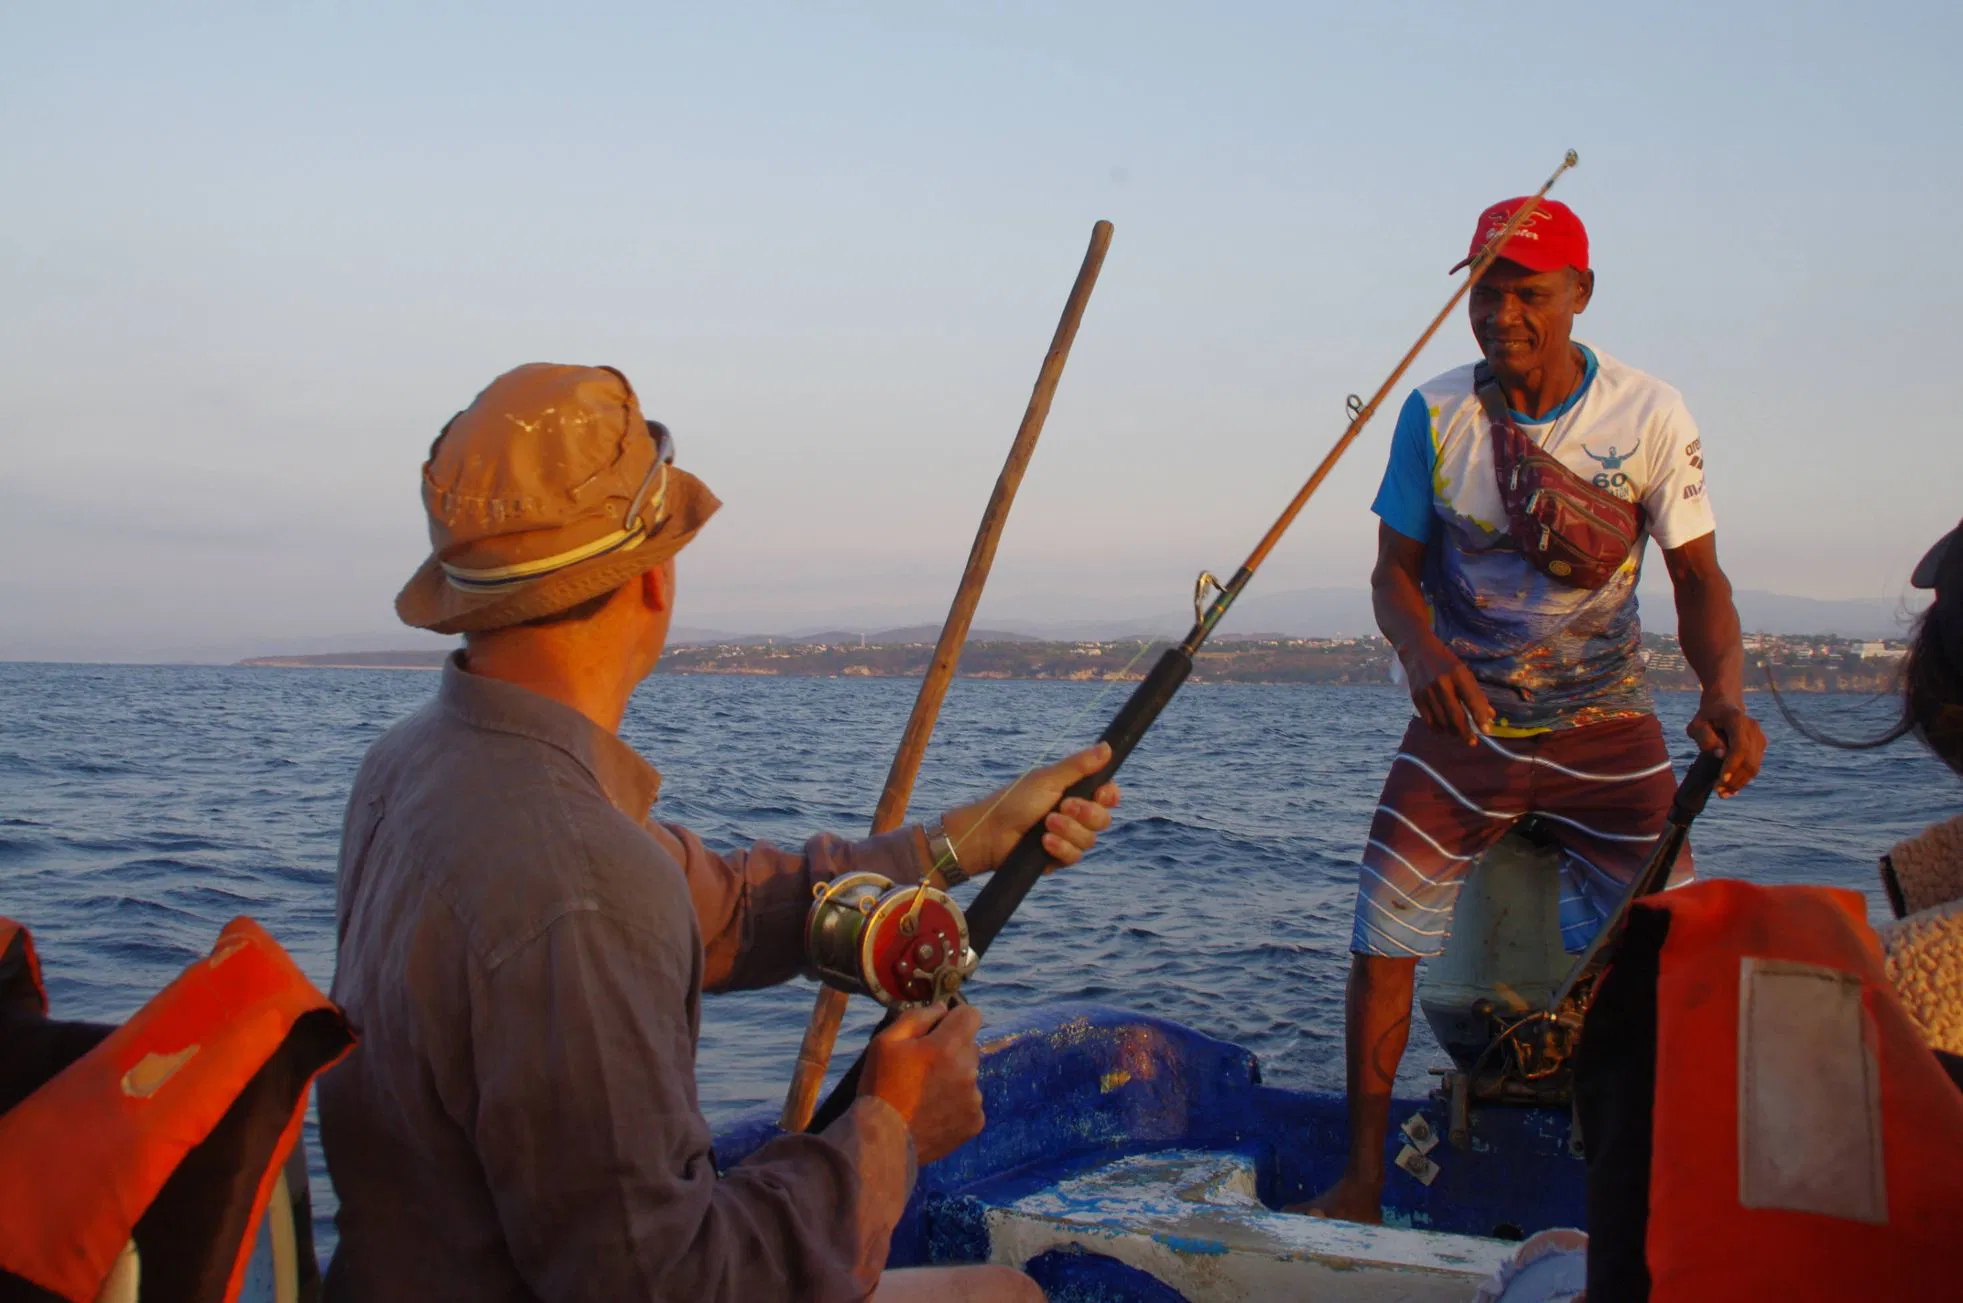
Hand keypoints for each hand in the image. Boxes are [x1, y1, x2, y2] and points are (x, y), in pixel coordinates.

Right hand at [861, 1001, 984, 1163]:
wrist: (883, 1140)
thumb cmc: (880, 1086)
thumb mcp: (886, 1041)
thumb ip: (917, 1017)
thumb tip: (942, 1007)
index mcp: (947, 1046)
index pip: (972, 1015)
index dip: (955, 1017)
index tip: (941, 1028)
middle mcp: (968, 1070)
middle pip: (969, 1046)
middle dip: (952, 1049)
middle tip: (923, 1067)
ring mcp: (974, 1098)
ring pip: (969, 1075)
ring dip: (954, 1077)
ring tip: (924, 1094)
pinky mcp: (975, 1121)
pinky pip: (970, 1101)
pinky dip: (956, 1104)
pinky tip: (933, 1112)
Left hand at [941, 742, 1121, 873]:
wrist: (990, 833)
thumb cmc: (1014, 800)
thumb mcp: (1048, 779)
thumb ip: (1079, 765)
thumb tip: (1108, 746)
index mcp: (1074, 791)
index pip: (1107, 795)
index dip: (1109, 796)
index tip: (1102, 794)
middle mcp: (1074, 815)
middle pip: (1103, 819)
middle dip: (1087, 814)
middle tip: (1065, 806)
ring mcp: (1067, 837)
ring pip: (1090, 840)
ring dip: (1069, 830)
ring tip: (1046, 824)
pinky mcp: (1058, 857)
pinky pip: (1075, 856)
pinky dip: (1061, 848)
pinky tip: (1045, 843)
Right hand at [1401, 635, 1492, 743]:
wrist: (1417, 650)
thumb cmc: (1446, 662)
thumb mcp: (1464, 673)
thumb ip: (1477, 694)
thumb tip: (1490, 716)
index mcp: (1458, 674)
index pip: (1472, 700)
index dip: (1480, 717)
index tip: (1487, 731)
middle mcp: (1442, 683)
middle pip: (1455, 715)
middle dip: (1466, 732)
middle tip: (1472, 742)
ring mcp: (1427, 691)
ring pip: (1442, 721)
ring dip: (1452, 731)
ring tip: (1458, 733)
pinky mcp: (1416, 697)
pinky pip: (1428, 720)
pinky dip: (1438, 728)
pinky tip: (1443, 729)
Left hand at [1686, 696, 1765, 797]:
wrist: (1724, 705)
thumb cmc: (1707, 716)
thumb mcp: (1697, 725)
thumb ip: (1705, 738)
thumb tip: (1721, 755)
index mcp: (1736, 719)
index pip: (1739, 747)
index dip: (1732, 766)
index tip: (1720, 781)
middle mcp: (1753, 728)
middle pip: (1749, 760)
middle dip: (1734, 779)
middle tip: (1718, 791)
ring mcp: (1759, 737)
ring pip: (1754, 766)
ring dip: (1739, 782)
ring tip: (1723, 793)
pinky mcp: (1761, 746)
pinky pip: (1755, 766)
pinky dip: (1744, 779)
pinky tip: (1731, 788)